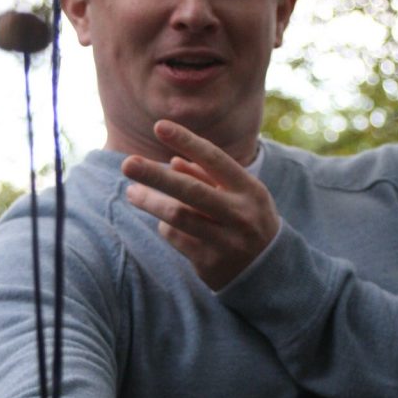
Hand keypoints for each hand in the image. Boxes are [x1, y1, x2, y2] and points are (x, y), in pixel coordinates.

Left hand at [122, 120, 279, 290]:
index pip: (214, 159)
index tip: (159, 126)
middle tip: (127, 163)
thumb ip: (209, 177)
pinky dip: (166, 226)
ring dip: (150, 202)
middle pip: (191, 191)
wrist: (271, 271)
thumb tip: (174, 161)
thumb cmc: (248, 220)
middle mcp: (240, 214)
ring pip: (178, 217)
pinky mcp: (211, 263)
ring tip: (132, 192)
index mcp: (250, 190)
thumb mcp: (240, 195)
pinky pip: (177, 238)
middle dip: (156, 175)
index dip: (186, 141)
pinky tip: (164, 223)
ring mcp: (226, 241)